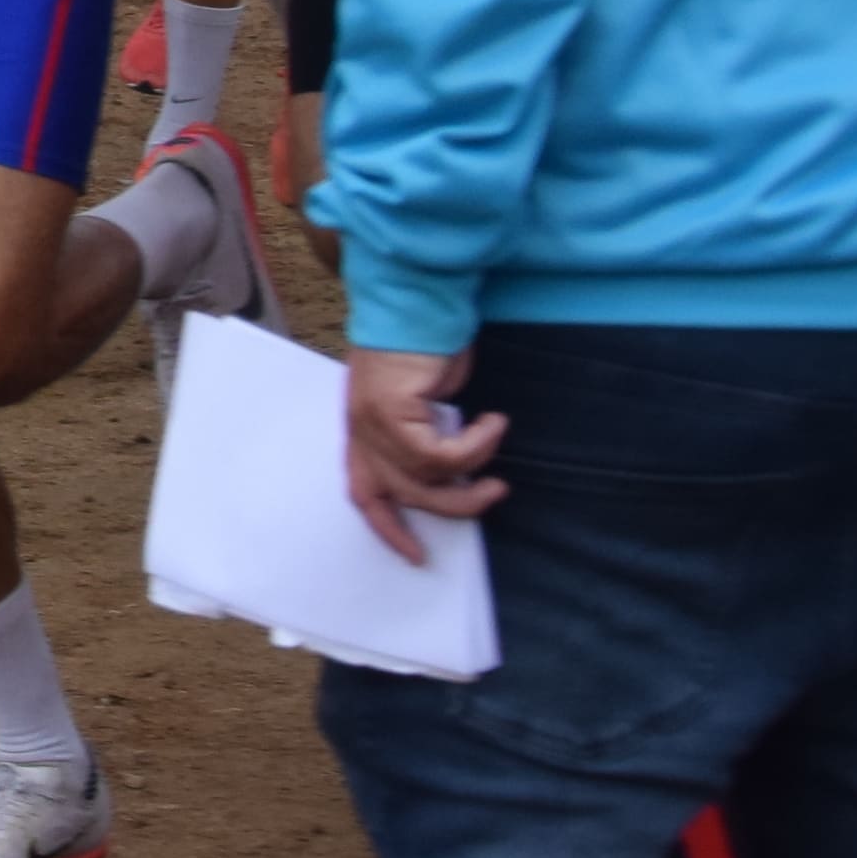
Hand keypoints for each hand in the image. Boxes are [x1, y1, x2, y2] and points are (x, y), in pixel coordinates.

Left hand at [345, 344, 504, 561]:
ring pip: (424, 479)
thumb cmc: (424, 345)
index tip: (415, 556)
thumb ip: (423, 435)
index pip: (363, 492)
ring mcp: (370, 420)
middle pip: (399, 495)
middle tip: (490, 496)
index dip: (387, 528)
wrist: (418, 301)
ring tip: (496, 448)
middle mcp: (360, 428)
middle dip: (450, 507)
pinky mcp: (389, 410)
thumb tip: (453, 473)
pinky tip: (492, 422)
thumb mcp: (420, 400)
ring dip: (471, 472)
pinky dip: (474, 446)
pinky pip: (439, 454)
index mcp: (362, 430)